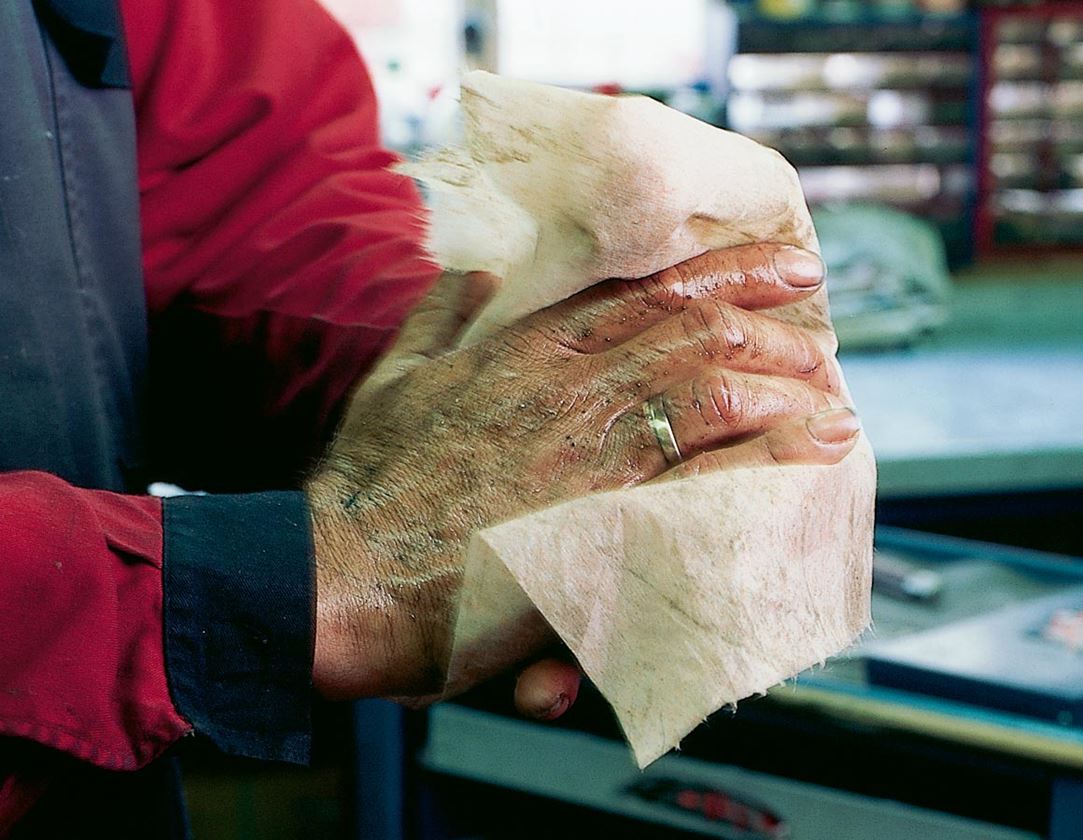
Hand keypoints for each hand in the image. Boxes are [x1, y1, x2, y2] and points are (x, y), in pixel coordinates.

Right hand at [306, 243, 859, 703]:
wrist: (338, 570)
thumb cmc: (364, 486)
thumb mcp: (395, 379)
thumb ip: (436, 319)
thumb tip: (468, 273)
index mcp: (525, 350)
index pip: (644, 289)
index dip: (723, 270)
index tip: (779, 266)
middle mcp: (568, 386)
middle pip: (694, 328)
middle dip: (770, 321)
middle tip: (818, 325)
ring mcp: (589, 451)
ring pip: (712, 387)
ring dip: (782, 383)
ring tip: (831, 392)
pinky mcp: (602, 523)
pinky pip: (708, 477)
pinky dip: (772, 456)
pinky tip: (819, 448)